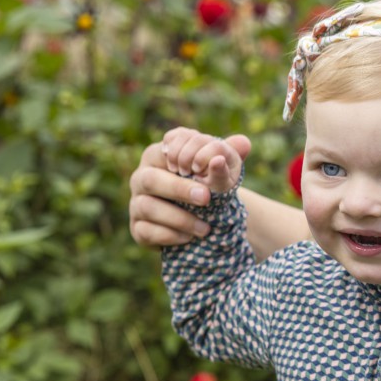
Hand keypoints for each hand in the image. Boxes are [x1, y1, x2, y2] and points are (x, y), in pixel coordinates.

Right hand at [128, 129, 250, 246]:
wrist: (197, 216)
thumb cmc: (203, 184)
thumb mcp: (216, 168)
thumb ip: (228, 153)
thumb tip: (244, 142)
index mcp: (156, 157)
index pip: (161, 152)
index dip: (179, 159)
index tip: (201, 169)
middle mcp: (141, 179)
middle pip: (150, 179)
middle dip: (178, 188)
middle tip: (206, 197)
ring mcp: (136, 204)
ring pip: (146, 207)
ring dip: (178, 218)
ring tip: (205, 228)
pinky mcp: (138, 229)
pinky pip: (146, 232)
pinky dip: (169, 235)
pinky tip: (189, 238)